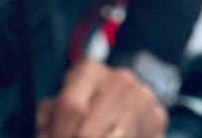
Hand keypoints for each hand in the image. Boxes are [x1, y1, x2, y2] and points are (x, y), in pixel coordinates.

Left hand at [36, 59, 167, 137]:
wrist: (125, 101)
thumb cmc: (86, 104)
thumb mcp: (62, 104)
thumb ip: (48, 116)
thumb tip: (43, 134)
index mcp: (89, 71)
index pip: (70, 107)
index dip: (59, 132)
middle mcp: (119, 80)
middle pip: (88, 130)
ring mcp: (142, 98)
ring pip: (113, 137)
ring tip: (84, 137)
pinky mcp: (157, 116)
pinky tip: (109, 136)